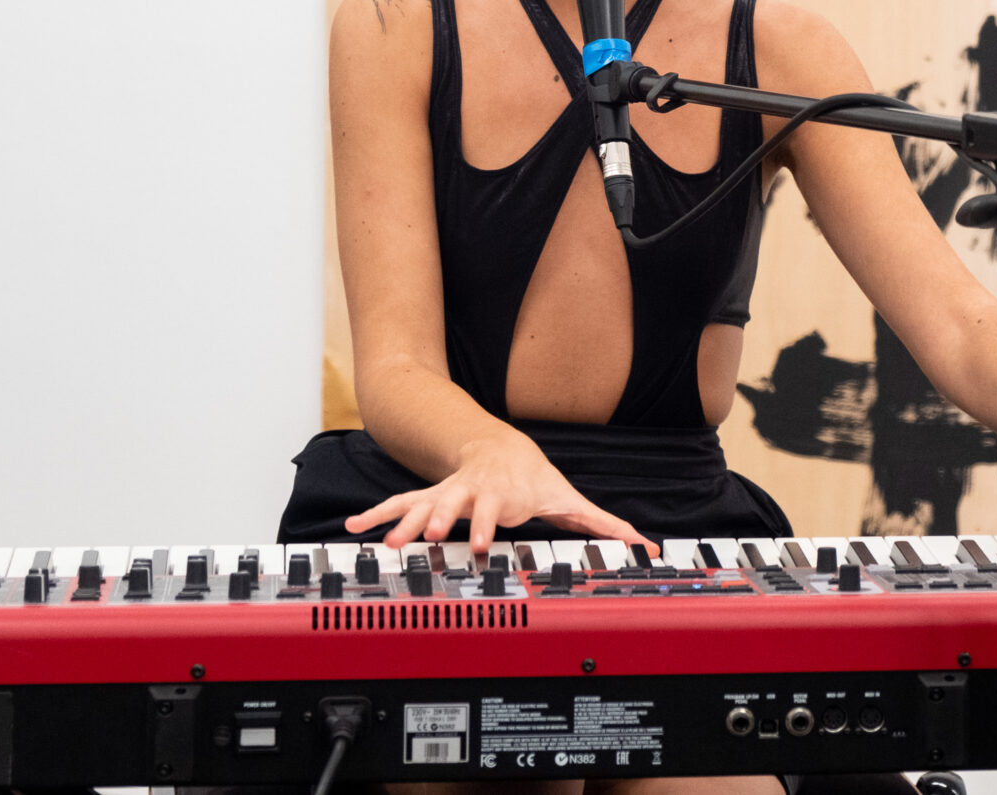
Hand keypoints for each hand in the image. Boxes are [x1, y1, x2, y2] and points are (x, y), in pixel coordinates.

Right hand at [342, 429, 648, 557]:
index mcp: (502, 494)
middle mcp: (470, 490)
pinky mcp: (428, 496)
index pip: (495, 510)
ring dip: (399, 521)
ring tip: (381, 541)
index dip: (489, 526)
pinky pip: (397, 503)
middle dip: (438, 520)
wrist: (503, 450)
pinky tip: (353, 527)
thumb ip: (603, 525)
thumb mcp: (569, 500)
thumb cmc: (535, 481)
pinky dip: (376, 514)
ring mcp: (446, 492)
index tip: (483, 546)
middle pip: (452, 504)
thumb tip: (643, 543)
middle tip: (424, 538)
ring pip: (419, 503)